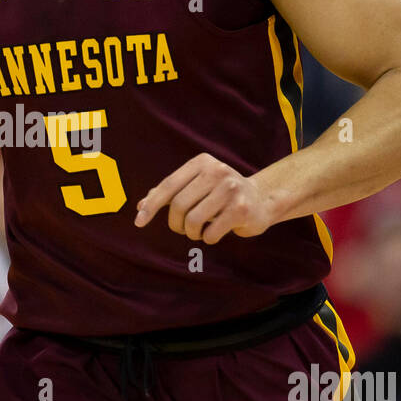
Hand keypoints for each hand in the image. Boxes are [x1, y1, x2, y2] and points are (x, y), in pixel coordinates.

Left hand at [134, 153, 274, 243]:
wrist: (262, 199)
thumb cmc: (221, 194)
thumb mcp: (196, 187)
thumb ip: (169, 194)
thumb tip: (140, 206)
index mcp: (201, 162)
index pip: (168, 185)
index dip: (151, 206)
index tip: (139, 222)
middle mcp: (217, 171)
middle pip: (178, 205)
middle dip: (176, 224)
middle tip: (184, 229)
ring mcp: (231, 189)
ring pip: (193, 221)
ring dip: (192, 233)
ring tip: (199, 231)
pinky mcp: (241, 209)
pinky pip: (210, 233)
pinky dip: (208, 238)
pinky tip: (215, 232)